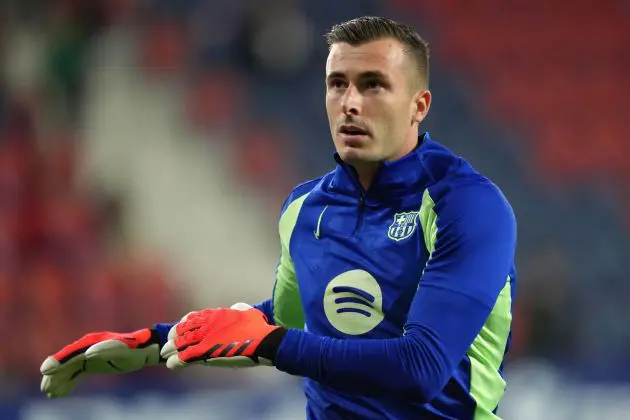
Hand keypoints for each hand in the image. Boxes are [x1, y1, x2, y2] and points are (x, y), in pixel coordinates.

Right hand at [40, 328, 159, 397]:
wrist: (143, 350)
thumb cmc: (134, 350)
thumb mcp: (123, 350)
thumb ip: (106, 349)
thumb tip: (88, 353)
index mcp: (93, 342)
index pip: (72, 352)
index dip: (59, 360)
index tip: (46, 370)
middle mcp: (88, 347)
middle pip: (67, 361)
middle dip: (55, 374)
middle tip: (45, 388)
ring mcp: (89, 356)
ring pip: (69, 368)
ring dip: (58, 379)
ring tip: (49, 393)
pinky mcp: (92, 363)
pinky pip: (75, 373)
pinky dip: (67, 381)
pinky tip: (60, 393)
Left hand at [161, 303, 285, 369]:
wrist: (263, 340)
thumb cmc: (258, 327)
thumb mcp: (248, 311)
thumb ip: (238, 309)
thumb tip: (234, 308)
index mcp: (216, 314)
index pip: (192, 317)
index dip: (183, 324)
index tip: (180, 329)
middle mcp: (207, 324)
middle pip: (183, 329)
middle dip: (174, 337)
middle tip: (169, 343)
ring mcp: (205, 337)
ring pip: (180, 343)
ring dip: (171, 349)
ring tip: (166, 354)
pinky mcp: (206, 352)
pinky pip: (184, 356)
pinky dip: (176, 361)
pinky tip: (171, 364)